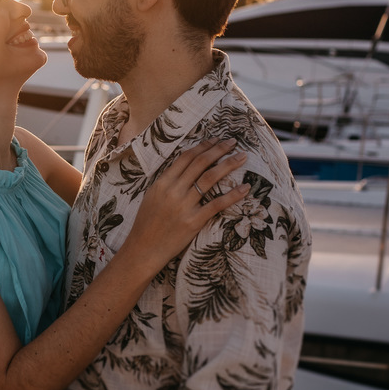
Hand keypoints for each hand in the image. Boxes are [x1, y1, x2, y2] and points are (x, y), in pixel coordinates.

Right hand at [127, 139, 249, 268]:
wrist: (143, 249)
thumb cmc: (147, 224)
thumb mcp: (152, 197)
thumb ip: (168, 183)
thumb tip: (185, 169)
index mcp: (162, 183)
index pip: (186, 158)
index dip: (203, 146)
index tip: (216, 140)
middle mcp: (173, 191)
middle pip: (200, 163)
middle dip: (219, 149)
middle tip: (233, 142)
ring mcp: (183, 206)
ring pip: (210, 179)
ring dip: (228, 164)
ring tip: (242, 157)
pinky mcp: (193, 221)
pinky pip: (217, 204)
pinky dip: (233, 195)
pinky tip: (245, 188)